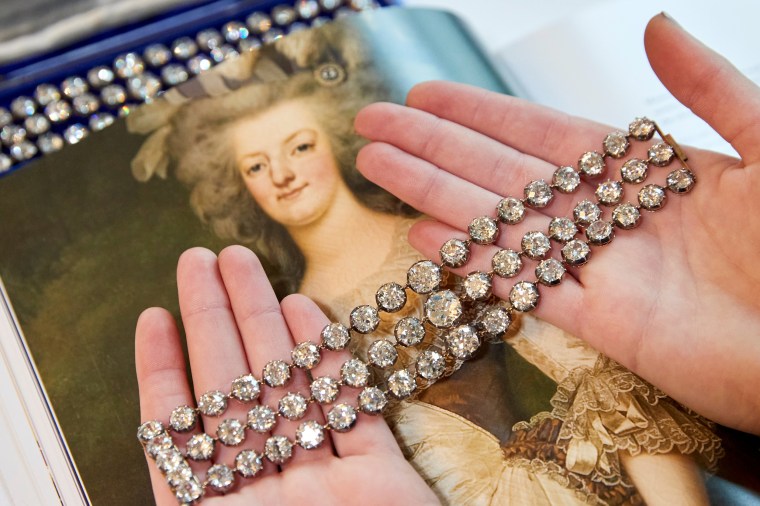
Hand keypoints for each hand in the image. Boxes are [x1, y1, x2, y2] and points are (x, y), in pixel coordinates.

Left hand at [135, 246, 438, 504]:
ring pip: (293, 390)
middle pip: (237, 394)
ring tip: (247, 267)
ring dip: (269, 326)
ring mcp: (328, 485)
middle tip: (204, 260)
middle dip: (217, 323)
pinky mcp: (382, 480)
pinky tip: (308, 314)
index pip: (182, 435)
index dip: (163, 374)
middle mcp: (272, 497)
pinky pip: (351, 410)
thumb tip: (152, 447)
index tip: (152, 316)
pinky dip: (331, 361)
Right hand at [354, 14, 759, 433]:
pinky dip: (470, 264)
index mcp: (643, 169)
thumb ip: (712, 89)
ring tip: (377, 169)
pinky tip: (422, 240)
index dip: (479, 113)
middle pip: (500, 173)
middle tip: (372, 126)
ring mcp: (597, 268)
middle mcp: (606, 215)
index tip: (425, 94)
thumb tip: (655, 24)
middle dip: (433, 147)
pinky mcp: (600, 323)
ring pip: (496, 225)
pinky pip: (520, 286)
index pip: (540, 133)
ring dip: (433, 196)